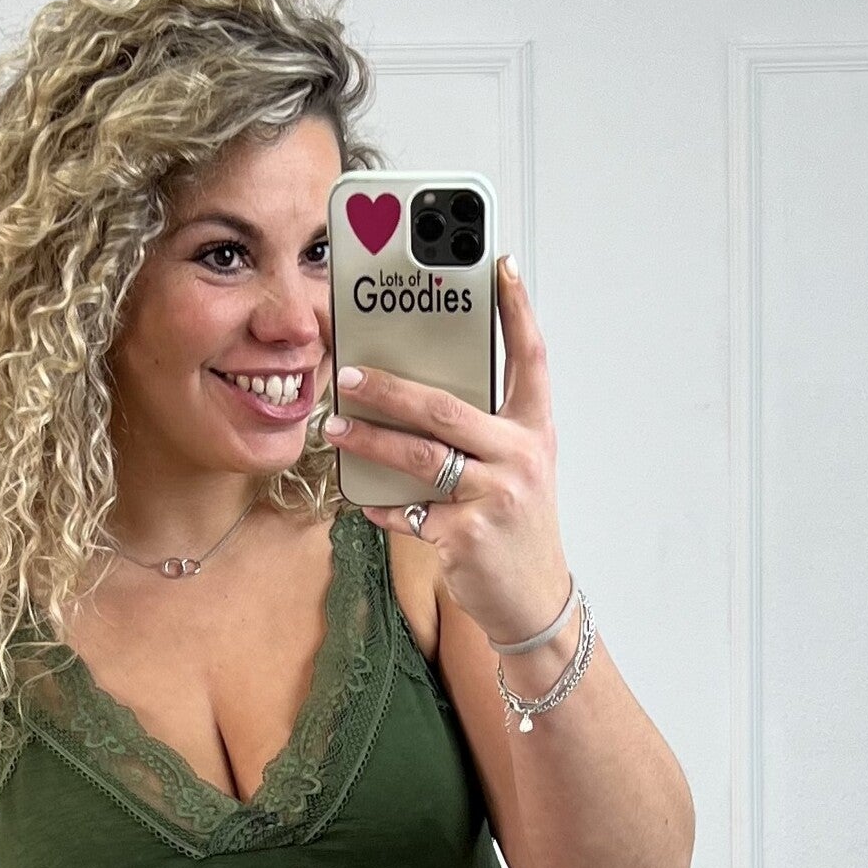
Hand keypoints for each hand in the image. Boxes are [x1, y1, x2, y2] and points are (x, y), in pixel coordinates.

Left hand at [322, 254, 573, 642]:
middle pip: (444, 408)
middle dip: (389, 388)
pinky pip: (409, 512)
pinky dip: (382, 506)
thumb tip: (417, 394)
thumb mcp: (517, 470)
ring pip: (418, 458)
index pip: (530, 359)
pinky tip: (363, 499)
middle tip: (347, 374)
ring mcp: (494, 497)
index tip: (499, 266)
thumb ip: (482, 431)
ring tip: (334, 428)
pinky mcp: (467, 536)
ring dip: (368, 442)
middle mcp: (519, 457)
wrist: (533, 600)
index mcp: (533, 432)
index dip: (517, 311)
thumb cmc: (517, 527)